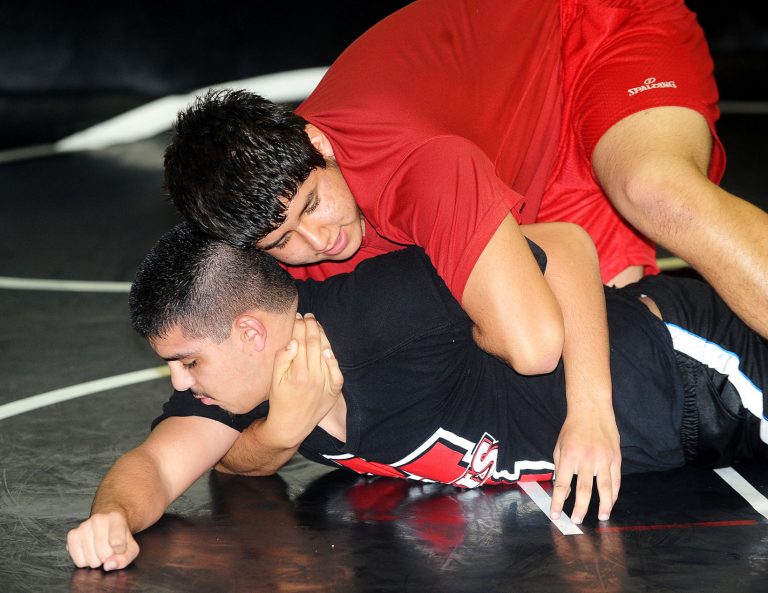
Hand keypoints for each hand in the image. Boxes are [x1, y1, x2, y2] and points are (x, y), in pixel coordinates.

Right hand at [66, 511, 138, 570]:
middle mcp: (98, 520)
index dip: (119, 552)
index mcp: (116, 519)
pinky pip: (79, 562)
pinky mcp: (72, 535)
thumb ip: (125, 558)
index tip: (119, 549)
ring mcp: (83, 526)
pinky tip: (91, 551)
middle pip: (104, 554)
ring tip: (100, 550)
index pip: (117, 542)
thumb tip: (109, 565)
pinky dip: (86, 561)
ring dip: (97, 560)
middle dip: (108, 557)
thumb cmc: (120, 535)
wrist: (108, 521)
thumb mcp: (131, 546)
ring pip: (91, 560)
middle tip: (110, 549)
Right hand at [261, 313, 343, 447]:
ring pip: (326, 353)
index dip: (299, 327)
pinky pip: (336, 370)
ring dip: (322, 336)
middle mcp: (314, 377)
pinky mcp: (333, 390)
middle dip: (311, 327)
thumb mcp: (274, 380)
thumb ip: (282, 359)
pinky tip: (327, 348)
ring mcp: (325, 384)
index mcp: (298, 373)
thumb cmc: (280, 400)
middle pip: (314, 344)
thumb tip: (293, 341)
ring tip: (316, 325)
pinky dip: (333, 358)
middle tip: (308, 316)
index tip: (297, 317)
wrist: (291, 425)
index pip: (300, 342)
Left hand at [550, 406, 620, 523]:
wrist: (591, 410)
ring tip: (601, 517)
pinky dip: (614, 493)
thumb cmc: (572, 429)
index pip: (561, 484)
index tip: (555, 515)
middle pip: (584, 490)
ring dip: (603, 505)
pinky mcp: (616, 457)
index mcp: (569, 456)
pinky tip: (611, 502)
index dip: (557, 502)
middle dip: (580, 508)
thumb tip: (562, 490)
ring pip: (605, 488)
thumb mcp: (559, 446)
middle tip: (577, 520)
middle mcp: (586, 459)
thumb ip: (560, 468)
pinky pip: (616, 480)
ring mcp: (603, 459)